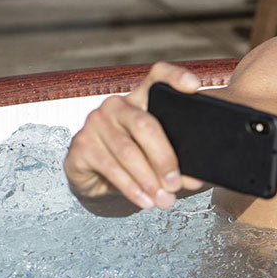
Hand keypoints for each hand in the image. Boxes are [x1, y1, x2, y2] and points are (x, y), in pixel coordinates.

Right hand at [63, 62, 206, 211]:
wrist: (100, 179)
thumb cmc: (141, 160)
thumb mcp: (162, 156)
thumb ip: (181, 161)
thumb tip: (195, 179)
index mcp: (143, 98)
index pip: (158, 76)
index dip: (175, 77)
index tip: (195, 87)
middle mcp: (117, 105)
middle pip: (145, 125)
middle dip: (164, 158)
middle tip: (177, 184)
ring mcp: (96, 122)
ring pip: (128, 152)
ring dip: (149, 180)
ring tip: (165, 200)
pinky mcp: (81, 145)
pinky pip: (111, 168)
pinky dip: (131, 188)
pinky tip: (145, 201)